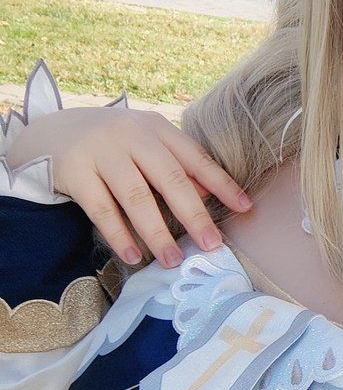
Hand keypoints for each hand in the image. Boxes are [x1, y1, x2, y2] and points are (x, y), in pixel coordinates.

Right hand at [6, 107, 251, 267]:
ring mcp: (102, 151)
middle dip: (194, 215)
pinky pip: (101, 209)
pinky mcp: (75, 170)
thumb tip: (207, 194)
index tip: (245, 208)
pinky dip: (119, 235)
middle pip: (170, 179)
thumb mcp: (144, 146)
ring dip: (157, 233)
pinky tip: (133, 256)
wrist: (50, 132)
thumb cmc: (111, 145)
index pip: (195, 158)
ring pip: (136, 197)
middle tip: (211, 245)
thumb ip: (174, 166)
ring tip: (173, 260)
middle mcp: (132, 136)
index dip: (221, 183)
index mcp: (156, 128)